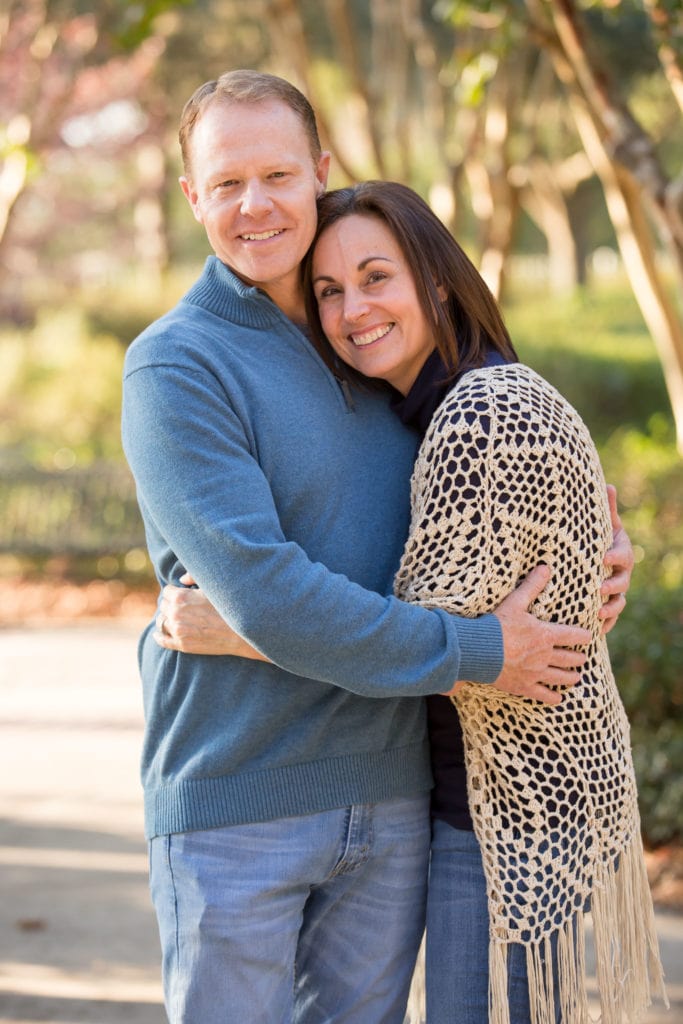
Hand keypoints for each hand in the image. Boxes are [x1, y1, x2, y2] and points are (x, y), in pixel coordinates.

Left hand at [154, 574, 267, 659]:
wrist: (240, 633)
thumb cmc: (228, 607)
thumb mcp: (213, 587)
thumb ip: (194, 577)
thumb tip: (181, 580)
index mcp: (181, 597)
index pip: (167, 592)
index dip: (175, 592)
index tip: (181, 595)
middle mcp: (176, 613)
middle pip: (163, 606)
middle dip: (171, 605)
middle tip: (182, 607)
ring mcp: (178, 630)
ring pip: (161, 622)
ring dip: (166, 619)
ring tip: (174, 619)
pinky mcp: (182, 645)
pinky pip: (162, 640)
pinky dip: (158, 636)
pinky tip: (159, 634)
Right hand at [445, 566, 589, 704]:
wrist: (478, 651)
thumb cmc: (497, 625)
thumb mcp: (515, 602)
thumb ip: (532, 586)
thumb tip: (546, 567)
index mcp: (546, 635)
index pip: (574, 635)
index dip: (583, 636)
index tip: (587, 636)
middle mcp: (546, 656)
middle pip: (571, 659)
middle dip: (578, 658)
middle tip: (581, 657)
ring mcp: (536, 673)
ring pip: (561, 678)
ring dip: (571, 677)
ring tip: (576, 677)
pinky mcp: (524, 687)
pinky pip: (544, 695)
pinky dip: (553, 697)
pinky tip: (558, 698)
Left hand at [599, 485, 633, 634]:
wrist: (597, 559)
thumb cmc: (597, 539)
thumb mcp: (602, 525)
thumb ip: (607, 509)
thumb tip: (608, 483)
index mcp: (620, 553)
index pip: (622, 555)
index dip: (615, 556)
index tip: (604, 558)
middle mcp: (621, 573)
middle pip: (622, 581)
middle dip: (612, 586)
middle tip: (599, 589)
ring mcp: (617, 591)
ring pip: (619, 602)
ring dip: (610, 608)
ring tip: (597, 612)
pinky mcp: (609, 605)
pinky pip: (611, 618)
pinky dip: (606, 624)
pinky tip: (597, 631)